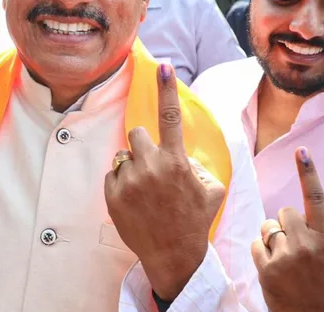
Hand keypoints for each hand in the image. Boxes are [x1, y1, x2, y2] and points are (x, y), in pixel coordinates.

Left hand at [104, 64, 224, 300]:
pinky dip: (122, 184)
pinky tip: (135, 202)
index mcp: (177, 162)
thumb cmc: (194, 221)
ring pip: (124, 155)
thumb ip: (200, 164)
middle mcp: (151, 168)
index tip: (162, 67)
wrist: (173, 256)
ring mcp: (129, 182)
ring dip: (133, 166)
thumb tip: (185, 152)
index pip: (170, 118)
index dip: (166, 90)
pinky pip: (112, 175)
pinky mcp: (112, 195)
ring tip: (145, 190)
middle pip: (136, 134)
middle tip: (153, 166)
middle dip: (143, 145)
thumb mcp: (212, 190)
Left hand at [252, 148, 323, 311]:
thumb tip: (294, 207)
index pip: (316, 200)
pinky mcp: (267, 269)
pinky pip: (256, 243)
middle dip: (286, 224)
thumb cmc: (322, 276)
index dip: (308, 173)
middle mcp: (307, 245)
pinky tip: (274, 266)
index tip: (301, 151)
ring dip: (273, 237)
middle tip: (295, 245)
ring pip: (268, 226)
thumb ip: (316, 227)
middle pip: (284, 212)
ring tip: (285, 257)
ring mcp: (286, 258)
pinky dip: (262, 251)